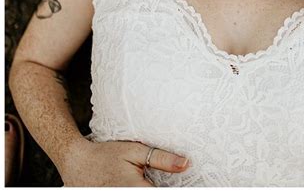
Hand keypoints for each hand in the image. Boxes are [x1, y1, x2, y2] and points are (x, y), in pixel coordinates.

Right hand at [59, 138, 189, 186]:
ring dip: (151, 189)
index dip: (177, 190)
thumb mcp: (134, 151)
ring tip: (149, 180)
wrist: (77, 163)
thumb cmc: (106, 154)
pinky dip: (140, 190)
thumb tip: (186, 163)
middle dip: (163, 189)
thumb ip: (161, 158)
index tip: (193, 186)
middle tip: (156, 178)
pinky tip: (141, 184)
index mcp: (136, 189)